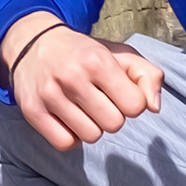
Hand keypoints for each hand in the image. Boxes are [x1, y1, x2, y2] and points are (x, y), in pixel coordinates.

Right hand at [3, 14, 167, 150]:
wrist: (32, 42)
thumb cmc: (85, 53)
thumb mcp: (122, 54)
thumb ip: (149, 76)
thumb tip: (154, 107)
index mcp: (97, 60)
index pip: (135, 106)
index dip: (131, 102)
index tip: (117, 92)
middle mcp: (72, 76)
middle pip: (114, 124)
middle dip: (112, 115)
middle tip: (98, 100)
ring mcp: (49, 94)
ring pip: (90, 136)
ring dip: (91, 126)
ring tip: (82, 108)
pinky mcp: (32, 110)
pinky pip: (64, 144)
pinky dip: (70, 137)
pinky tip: (67, 119)